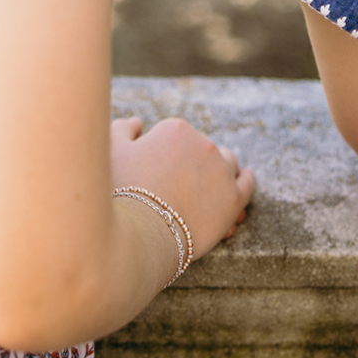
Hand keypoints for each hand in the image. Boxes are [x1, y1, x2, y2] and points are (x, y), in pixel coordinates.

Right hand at [110, 116, 253, 263]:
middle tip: (184, 188)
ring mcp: (221, 170)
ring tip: (211, 190)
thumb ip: (123, 129)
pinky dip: (245, 182)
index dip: (170, 157)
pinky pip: (247, 185)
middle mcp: (203, 143)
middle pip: (203, 150)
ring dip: (220, 172)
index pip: (179, 138)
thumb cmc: (120, 192)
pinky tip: (244, 182)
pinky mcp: (234, 198)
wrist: (138, 234)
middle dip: (196, 164)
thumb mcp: (111, 151)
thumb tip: (138, 123)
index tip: (164, 175)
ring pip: (227, 164)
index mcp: (176, 130)